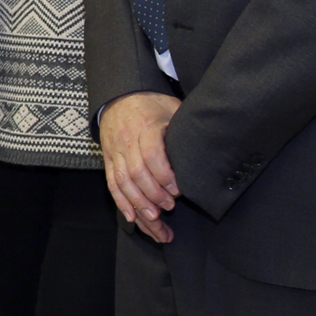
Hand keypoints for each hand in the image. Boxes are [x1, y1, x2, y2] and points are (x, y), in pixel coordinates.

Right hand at [99, 91, 183, 241]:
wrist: (121, 96)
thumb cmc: (153, 105)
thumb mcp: (173, 108)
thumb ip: (185, 126)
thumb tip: (207, 147)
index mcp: (147, 126)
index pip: (152, 154)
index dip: (164, 175)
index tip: (178, 189)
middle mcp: (128, 140)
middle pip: (136, 172)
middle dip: (153, 194)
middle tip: (170, 207)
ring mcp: (115, 151)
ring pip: (122, 181)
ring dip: (138, 203)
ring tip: (154, 220)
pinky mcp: (108, 159)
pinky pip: (112, 183)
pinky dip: (121, 202)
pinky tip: (133, 217)